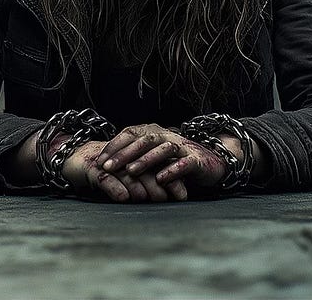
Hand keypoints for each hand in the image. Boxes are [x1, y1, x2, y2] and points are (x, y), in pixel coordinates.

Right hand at [58, 139, 180, 202]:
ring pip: (127, 174)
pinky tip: (123, 198)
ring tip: (146, 198)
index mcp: (137, 157)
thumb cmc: (107, 170)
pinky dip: (115, 188)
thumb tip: (170, 195)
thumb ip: (147, 182)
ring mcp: (110, 163)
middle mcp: (126, 158)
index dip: (172, 179)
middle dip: (158, 185)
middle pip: (146, 170)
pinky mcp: (93, 167)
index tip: (184, 195)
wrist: (76, 157)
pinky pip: (106, 178)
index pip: (159, 166)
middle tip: (167, 199)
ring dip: (138, 186)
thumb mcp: (128, 175)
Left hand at [97, 123, 232, 197]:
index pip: (130, 133)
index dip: (114, 146)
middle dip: (124, 153)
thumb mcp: (154, 157)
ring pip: (163, 148)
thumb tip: (105, 166)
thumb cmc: (177, 161)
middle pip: (143, 139)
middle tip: (108, 167)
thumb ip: (135, 157)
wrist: (213, 161)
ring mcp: (183, 146)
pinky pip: (184, 163)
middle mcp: (167, 136)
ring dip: (146, 159)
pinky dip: (172, 170)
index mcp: (154, 132)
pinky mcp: (197, 159)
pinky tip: (160, 179)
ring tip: (131, 170)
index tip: (99, 161)